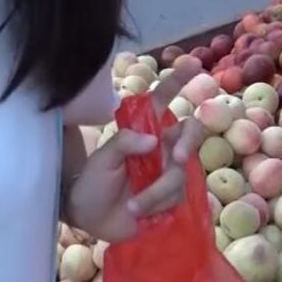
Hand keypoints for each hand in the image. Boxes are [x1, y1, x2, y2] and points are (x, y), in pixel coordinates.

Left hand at [65, 58, 205, 241]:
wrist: (89, 218)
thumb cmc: (92, 181)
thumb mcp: (100, 160)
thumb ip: (122, 143)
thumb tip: (152, 140)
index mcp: (144, 129)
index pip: (163, 99)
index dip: (177, 81)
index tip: (192, 64)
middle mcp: (161, 146)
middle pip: (191, 131)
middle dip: (189, 141)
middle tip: (177, 156)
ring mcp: (168, 171)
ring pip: (181, 172)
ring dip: (157, 191)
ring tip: (132, 205)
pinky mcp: (172, 196)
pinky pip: (178, 196)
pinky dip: (157, 205)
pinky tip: (139, 213)